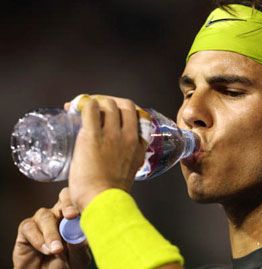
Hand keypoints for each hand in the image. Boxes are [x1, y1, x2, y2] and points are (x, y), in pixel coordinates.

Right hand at [13, 187, 90, 268]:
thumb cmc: (67, 264)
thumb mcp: (79, 257)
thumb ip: (80, 245)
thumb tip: (81, 232)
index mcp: (76, 216)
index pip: (79, 198)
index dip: (80, 200)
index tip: (83, 211)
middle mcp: (59, 213)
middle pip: (64, 197)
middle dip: (68, 204)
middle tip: (71, 216)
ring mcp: (42, 219)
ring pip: (45, 215)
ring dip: (51, 233)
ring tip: (57, 250)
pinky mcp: (27, 229)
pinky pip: (30, 227)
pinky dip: (38, 239)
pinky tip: (46, 250)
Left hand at [68, 95, 145, 210]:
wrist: (103, 202)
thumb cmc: (112, 195)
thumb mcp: (129, 173)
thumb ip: (126, 164)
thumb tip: (115, 162)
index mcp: (139, 146)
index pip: (138, 119)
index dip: (125, 114)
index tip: (113, 117)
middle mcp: (129, 136)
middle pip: (126, 105)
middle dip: (113, 103)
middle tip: (99, 109)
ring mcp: (112, 134)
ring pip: (109, 103)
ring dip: (98, 102)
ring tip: (85, 109)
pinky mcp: (93, 135)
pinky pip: (91, 108)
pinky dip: (84, 105)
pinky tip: (76, 108)